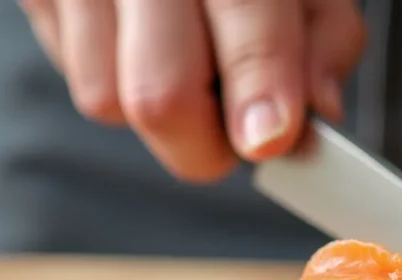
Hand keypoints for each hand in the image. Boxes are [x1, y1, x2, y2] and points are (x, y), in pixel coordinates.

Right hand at [18, 0, 364, 181]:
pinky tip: (143, 42)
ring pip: (108, 100)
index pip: (244, 15)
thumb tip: (319, 109)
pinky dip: (118, 79)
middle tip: (238, 134)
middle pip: (160, 94)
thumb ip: (325, 37)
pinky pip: (75, 75)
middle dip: (206, 142)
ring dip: (159, 111)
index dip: (261, 87)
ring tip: (189, 63)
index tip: (270, 140)